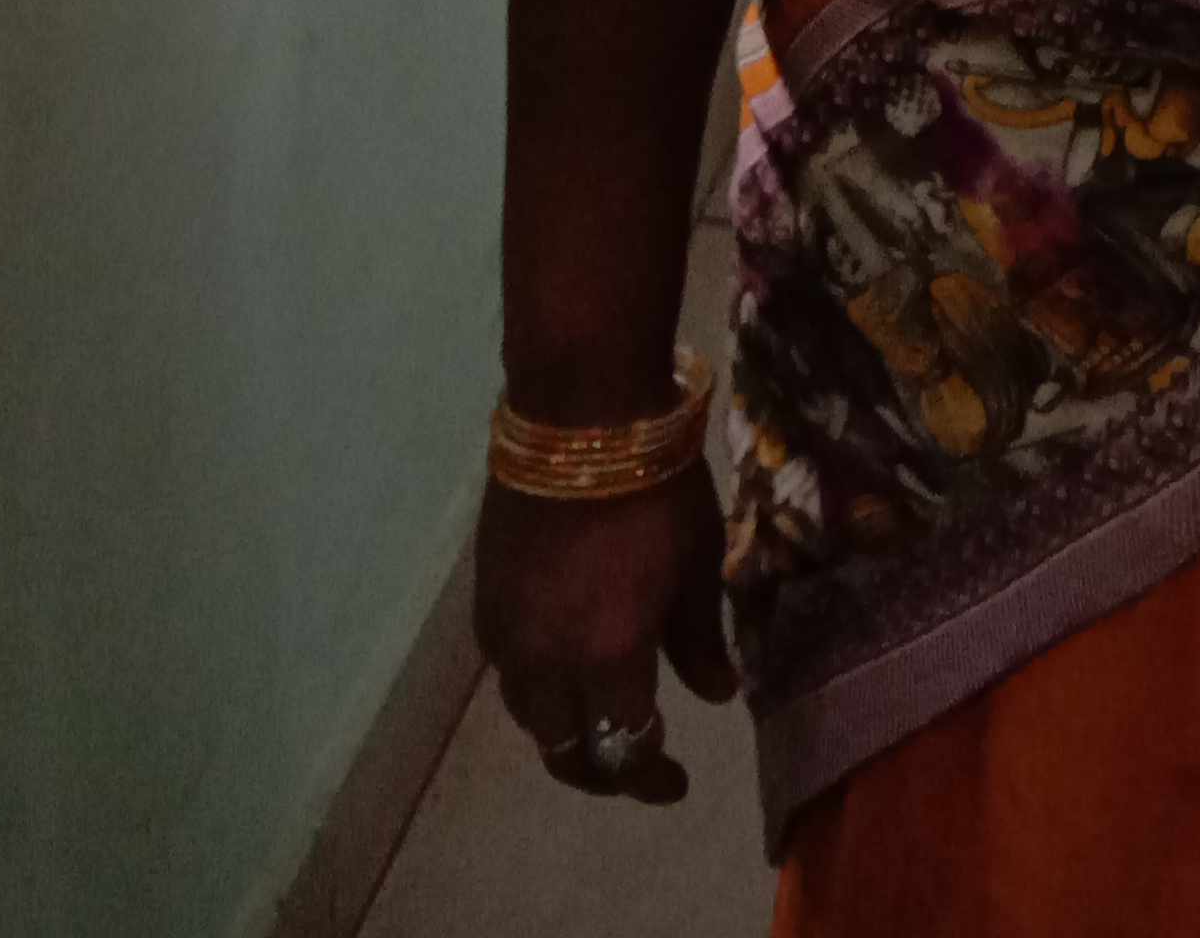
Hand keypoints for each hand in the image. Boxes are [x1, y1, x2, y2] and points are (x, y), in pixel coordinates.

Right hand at [474, 465, 739, 802]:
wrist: (579, 416)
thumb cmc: (656, 485)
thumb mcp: (696, 562)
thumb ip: (699, 638)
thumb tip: (716, 694)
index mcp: (608, 656)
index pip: (626, 750)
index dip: (651, 778)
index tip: (677, 783)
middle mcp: (548, 660)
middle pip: (564, 749)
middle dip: (602, 770)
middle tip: (635, 764)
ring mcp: (507, 632)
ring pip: (528, 714)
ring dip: (563, 730)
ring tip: (598, 719)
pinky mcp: (484, 601)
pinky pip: (507, 668)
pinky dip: (536, 686)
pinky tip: (560, 665)